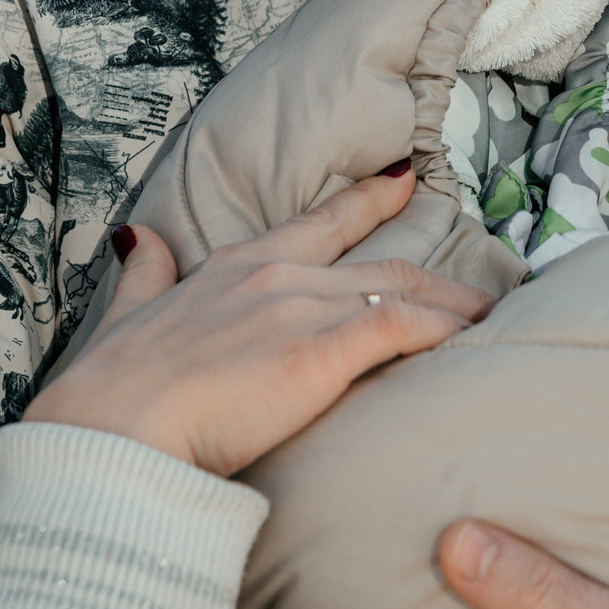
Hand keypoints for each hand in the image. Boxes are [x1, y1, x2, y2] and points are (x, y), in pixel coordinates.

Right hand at [22, 165, 492, 476]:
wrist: (112, 427)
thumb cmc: (116, 388)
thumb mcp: (126, 313)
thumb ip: (145, 272)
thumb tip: (137, 234)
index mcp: (234, 266)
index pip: (314, 226)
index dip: (363, 203)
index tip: (402, 181)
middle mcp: (275, 276)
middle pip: (376, 261)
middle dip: (434, 267)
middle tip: (482, 264)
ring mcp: (301, 308)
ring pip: (401, 291)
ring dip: (454, 306)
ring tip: (495, 316)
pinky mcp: (320, 350)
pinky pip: (401, 328)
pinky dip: (443, 330)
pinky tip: (474, 340)